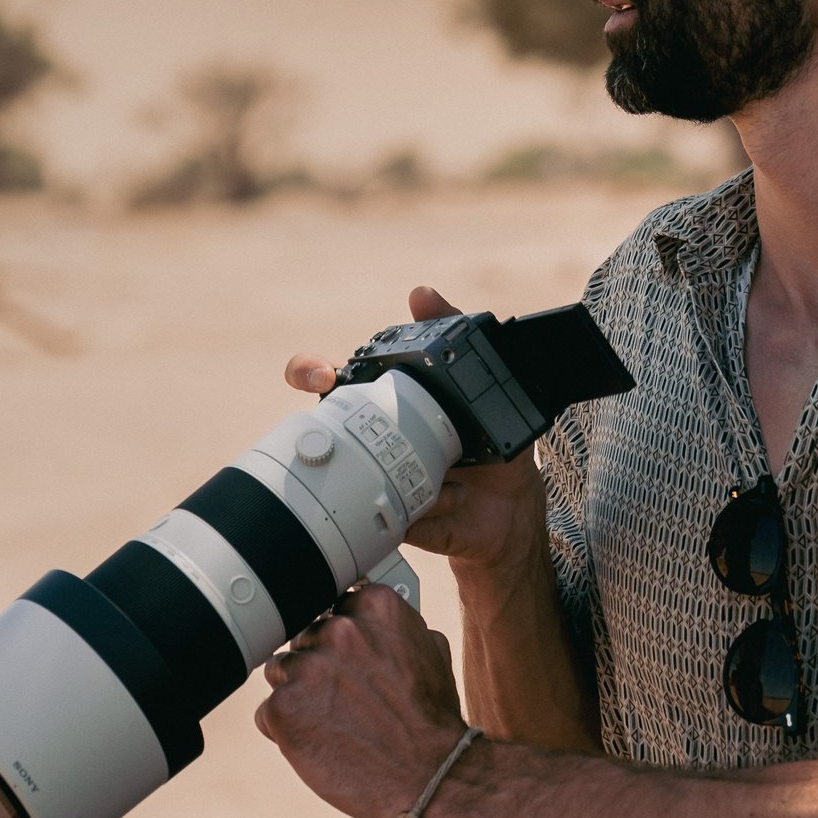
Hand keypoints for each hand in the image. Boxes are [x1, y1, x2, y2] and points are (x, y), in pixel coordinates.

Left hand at [255, 579, 473, 817]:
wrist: (430, 776)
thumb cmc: (433, 720)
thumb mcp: (431, 652)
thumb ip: (394, 629)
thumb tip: (371, 622)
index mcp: (376, 605)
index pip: (336, 608)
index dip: (343, 641)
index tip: (352, 661)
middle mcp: (339, 628)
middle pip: (305, 638)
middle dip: (319, 668)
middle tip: (346, 701)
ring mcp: (308, 667)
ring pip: (281, 672)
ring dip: (299, 695)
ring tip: (334, 724)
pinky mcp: (283, 707)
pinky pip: (268, 713)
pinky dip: (288, 730)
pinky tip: (321, 744)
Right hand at [284, 286, 546, 576]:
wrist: (508, 506)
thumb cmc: (487, 439)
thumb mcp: (484, 383)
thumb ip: (453, 331)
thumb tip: (420, 293)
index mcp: (379, 404)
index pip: (327, 378)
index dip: (309, 371)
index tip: (320, 374)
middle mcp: (368, 443)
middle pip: (320, 432)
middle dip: (320, 432)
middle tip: (356, 433)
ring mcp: (375, 484)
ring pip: (361, 481)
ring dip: (408, 479)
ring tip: (453, 479)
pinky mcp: (391, 523)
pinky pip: (394, 520)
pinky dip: (429, 511)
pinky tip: (454, 503)